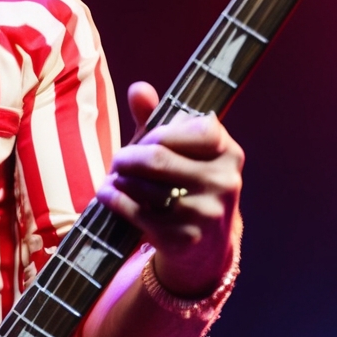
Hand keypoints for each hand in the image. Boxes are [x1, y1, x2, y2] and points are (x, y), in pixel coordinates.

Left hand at [96, 82, 243, 296]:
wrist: (207, 247)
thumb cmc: (188, 185)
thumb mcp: (181, 151)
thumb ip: (159, 119)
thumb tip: (138, 89)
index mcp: (228, 152)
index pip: (192, 128)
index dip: (158, 133)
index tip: (145, 140)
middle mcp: (224, 182)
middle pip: (159, 158)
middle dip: (128, 156)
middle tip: (117, 160)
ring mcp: (206, 213)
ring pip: (145, 187)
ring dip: (120, 179)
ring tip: (114, 178)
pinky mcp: (185, 239)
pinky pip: (137, 213)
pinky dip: (116, 200)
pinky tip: (108, 194)